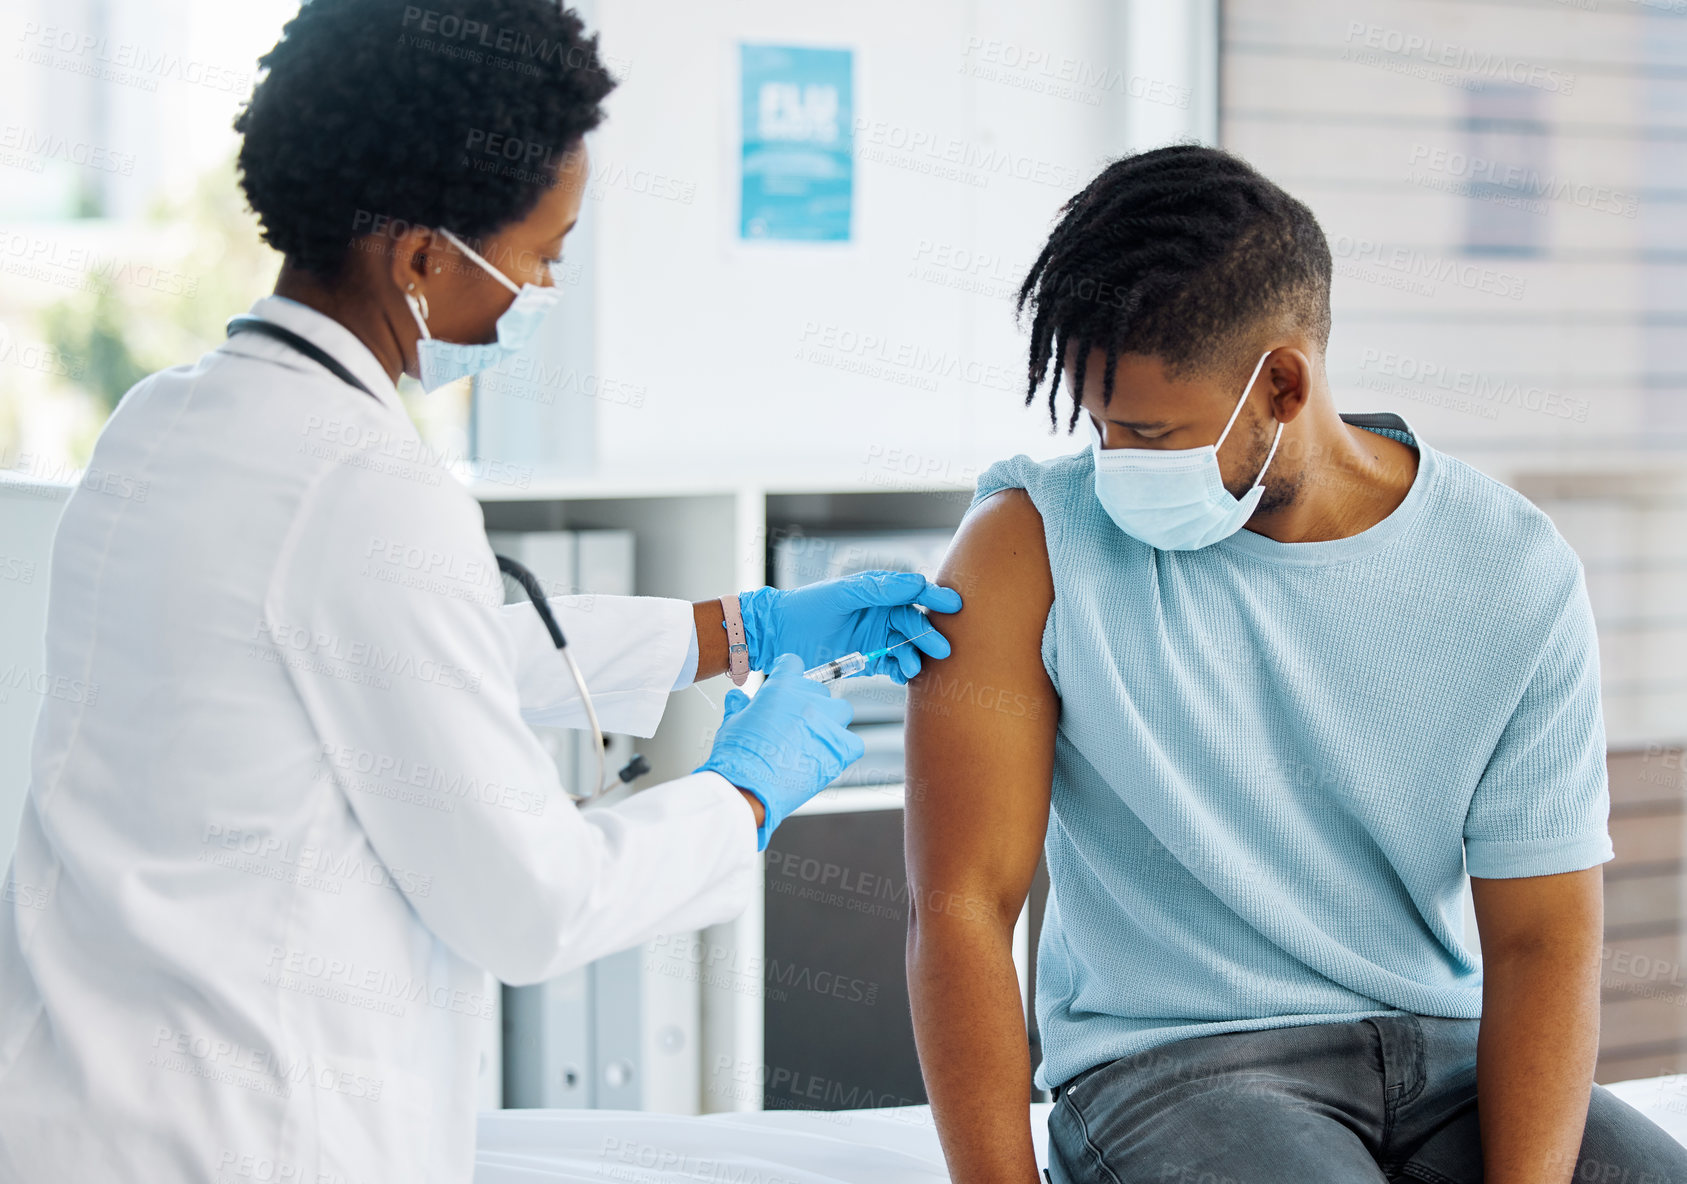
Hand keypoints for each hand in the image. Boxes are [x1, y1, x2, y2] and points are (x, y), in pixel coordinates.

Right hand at [696, 654, 864, 850]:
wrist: (748, 788)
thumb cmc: (738, 757)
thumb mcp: (732, 723)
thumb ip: (739, 707)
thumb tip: (737, 698)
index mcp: (781, 687)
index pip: (794, 664)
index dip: (789, 674)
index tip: (788, 685)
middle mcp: (808, 700)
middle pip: (820, 691)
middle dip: (808, 703)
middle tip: (795, 724)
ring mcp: (827, 723)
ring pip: (842, 710)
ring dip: (831, 721)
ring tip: (814, 740)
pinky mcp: (840, 749)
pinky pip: (853, 742)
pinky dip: (844, 748)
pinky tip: (827, 757)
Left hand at [739, 571, 962, 683]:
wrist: (779, 637)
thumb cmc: (807, 607)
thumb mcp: (842, 593)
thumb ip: (878, 588)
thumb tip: (916, 582)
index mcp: (879, 593)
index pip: (914, 593)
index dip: (935, 599)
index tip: (954, 606)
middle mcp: (882, 615)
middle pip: (915, 623)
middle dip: (929, 635)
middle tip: (942, 649)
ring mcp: (877, 639)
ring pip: (907, 647)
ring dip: (915, 656)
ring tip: (914, 666)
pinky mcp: (870, 662)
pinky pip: (893, 666)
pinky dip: (901, 671)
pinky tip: (902, 675)